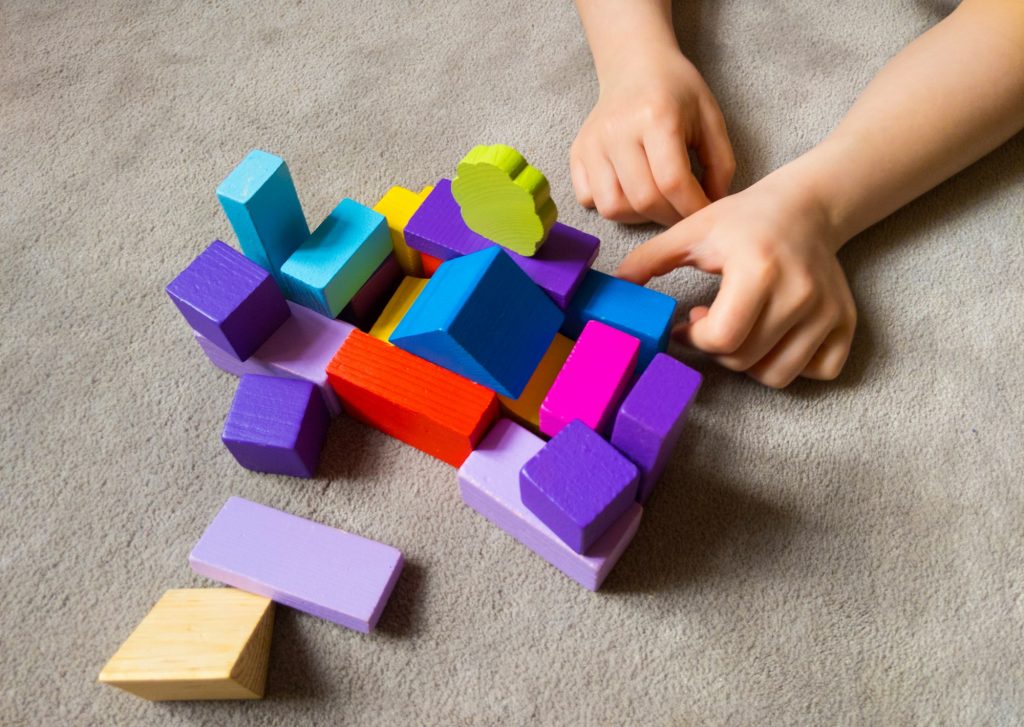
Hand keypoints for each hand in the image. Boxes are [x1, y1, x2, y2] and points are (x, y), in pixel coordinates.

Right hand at [570, 48, 734, 225]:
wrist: (634, 65)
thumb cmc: (676, 91)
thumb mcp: (710, 118)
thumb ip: (720, 163)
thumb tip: (712, 204)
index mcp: (656, 117)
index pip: (673, 182)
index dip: (692, 208)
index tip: (704, 213)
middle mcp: (618, 130)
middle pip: (643, 200)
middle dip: (669, 216)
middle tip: (682, 211)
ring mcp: (592, 143)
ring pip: (613, 207)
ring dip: (639, 216)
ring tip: (656, 203)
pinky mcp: (577, 152)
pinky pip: (588, 199)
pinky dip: (610, 205)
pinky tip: (629, 191)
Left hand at [616, 173, 856, 387]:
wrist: (807, 207)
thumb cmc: (744, 220)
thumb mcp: (694, 230)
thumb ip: (651, 258)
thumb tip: (616, 286)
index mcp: (758, 270)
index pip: (721, 339)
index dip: (693, 338)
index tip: (686, 321)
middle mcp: (799, 294)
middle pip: (743, 360)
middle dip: (717, 348)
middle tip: (710, 322)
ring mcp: (827, 311)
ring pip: (778, 375)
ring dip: (750, 363)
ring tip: (740, 330)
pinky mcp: (845, 322)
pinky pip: (819, 372)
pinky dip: (794, 366)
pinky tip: (775, 339)